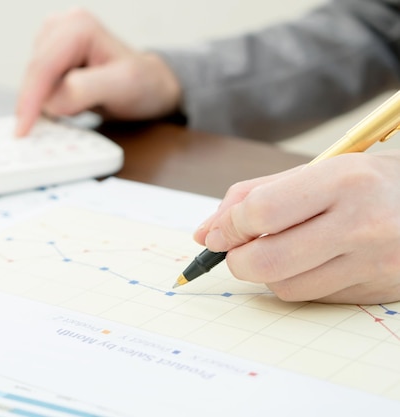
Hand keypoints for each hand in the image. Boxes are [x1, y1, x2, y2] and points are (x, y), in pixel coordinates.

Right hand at [15, 8, 181, 135]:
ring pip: (33, 82)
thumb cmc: (143, 85)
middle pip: (33, 74)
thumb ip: (83, 90)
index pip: (42, 66)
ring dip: (46, 102)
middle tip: (46, 130)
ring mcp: (54, 41)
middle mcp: (62, 27)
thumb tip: (50, 101)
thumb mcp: (122, 86)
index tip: (23, 130)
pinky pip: (38, 85)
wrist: (151, 88)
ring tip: (77, 108)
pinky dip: (47, 101)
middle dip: (38, 103)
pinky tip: (68, 106)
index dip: (30, 100)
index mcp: (78, 27)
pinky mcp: (51, 57)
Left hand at [193, 151, 399, 303]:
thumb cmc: (369, 182)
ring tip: (283, 248)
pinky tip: (312, 260)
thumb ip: (256, 195)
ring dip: (267, 273)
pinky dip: (297, 282)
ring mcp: (373, 264)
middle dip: (236, 260)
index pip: (261, 212)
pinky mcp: (376, 291)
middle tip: (236, 250)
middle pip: (266, 262)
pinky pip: (312, 297)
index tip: (219, 232)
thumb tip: (206, 233)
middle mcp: (361, 224)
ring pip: (284, 287)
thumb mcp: (318, 170)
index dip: (228, 226)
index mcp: (343, 181)